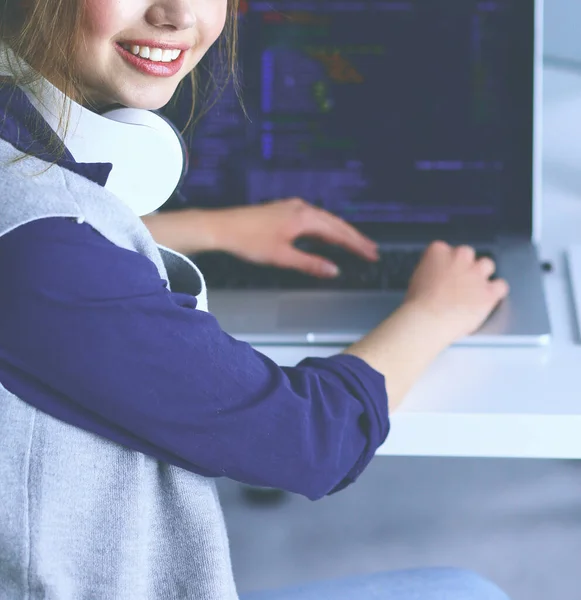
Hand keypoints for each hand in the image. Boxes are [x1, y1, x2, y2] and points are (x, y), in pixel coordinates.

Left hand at [217, 198, 378, 276]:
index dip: (357, 245)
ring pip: (325, 220)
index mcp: (304, 218)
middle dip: (355, 238)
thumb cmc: (249, 241)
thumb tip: (334, 270)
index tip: (372, 255)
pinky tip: (326, 235)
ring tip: (356, 244)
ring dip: (341, 232)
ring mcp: (292, 207)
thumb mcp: (281, 257)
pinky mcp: (284, 210)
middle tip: (372, 251)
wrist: (222, 227)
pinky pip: (313, 218)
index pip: (338, 233)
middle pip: (336, 224)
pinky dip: (326, 228)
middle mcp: (301, 208)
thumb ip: (310, 263)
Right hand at [404, 241, 508, 342]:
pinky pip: (501, 286)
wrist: (427, 320)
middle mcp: (460, 257)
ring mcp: (476, 273)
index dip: (444, 263)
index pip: (445, 250)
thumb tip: (435, 277)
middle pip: (467, 253)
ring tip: (474, 289)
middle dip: (464, 266)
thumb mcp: (415, 279)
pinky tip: (487, 298)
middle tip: (457, 281)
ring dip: (482, 274)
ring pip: (487, 264)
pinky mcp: (488, 291)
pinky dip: (496, 291)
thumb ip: (430, 272)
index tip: (443, 273)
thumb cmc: (417, 304)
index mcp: (438, 251)